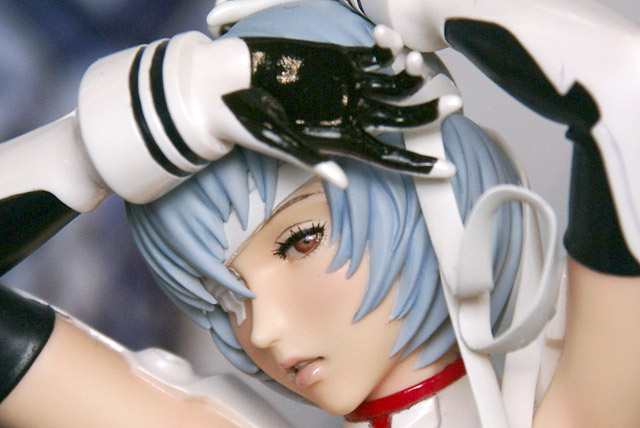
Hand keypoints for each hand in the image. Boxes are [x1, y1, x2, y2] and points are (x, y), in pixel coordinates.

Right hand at [220, 36, 459, 186]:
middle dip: (428, 114)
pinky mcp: (334, 60)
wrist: (224, 83)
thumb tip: (343, 182)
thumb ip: (309, 157)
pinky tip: (396, 41)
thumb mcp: (274, 140)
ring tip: (422, 62)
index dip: (418, 165)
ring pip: (391, 84)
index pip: (387, 157)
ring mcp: (344, 86)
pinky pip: (371, 56)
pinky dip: (387, 49)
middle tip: (455, 104)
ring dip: (411, 75)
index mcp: (338, 139)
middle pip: (399, 119)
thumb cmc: (243, 118)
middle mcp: (348, 114)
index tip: (450, 170)